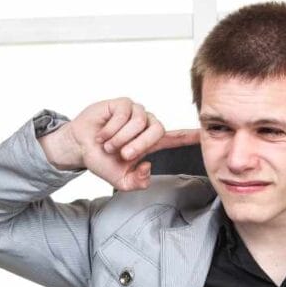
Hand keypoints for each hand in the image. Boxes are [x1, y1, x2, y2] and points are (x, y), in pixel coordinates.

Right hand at [38, 97, 198, 191]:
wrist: (80, 148)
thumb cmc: (102, 160)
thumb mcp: (120, 181)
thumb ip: (137, 182)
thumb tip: (147, 167)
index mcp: (150, 143)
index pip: (176, 138)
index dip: (189, 136)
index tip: (205, 132)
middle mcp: (146, 125)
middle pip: (158, 131)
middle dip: (140, 145)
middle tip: (123, 155)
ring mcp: (135, 113)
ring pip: (139, 123)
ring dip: (121, 138)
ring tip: (109, 145)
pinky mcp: (122, 104)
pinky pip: (123, 115)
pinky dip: (111, 129)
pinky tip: (102, 133)